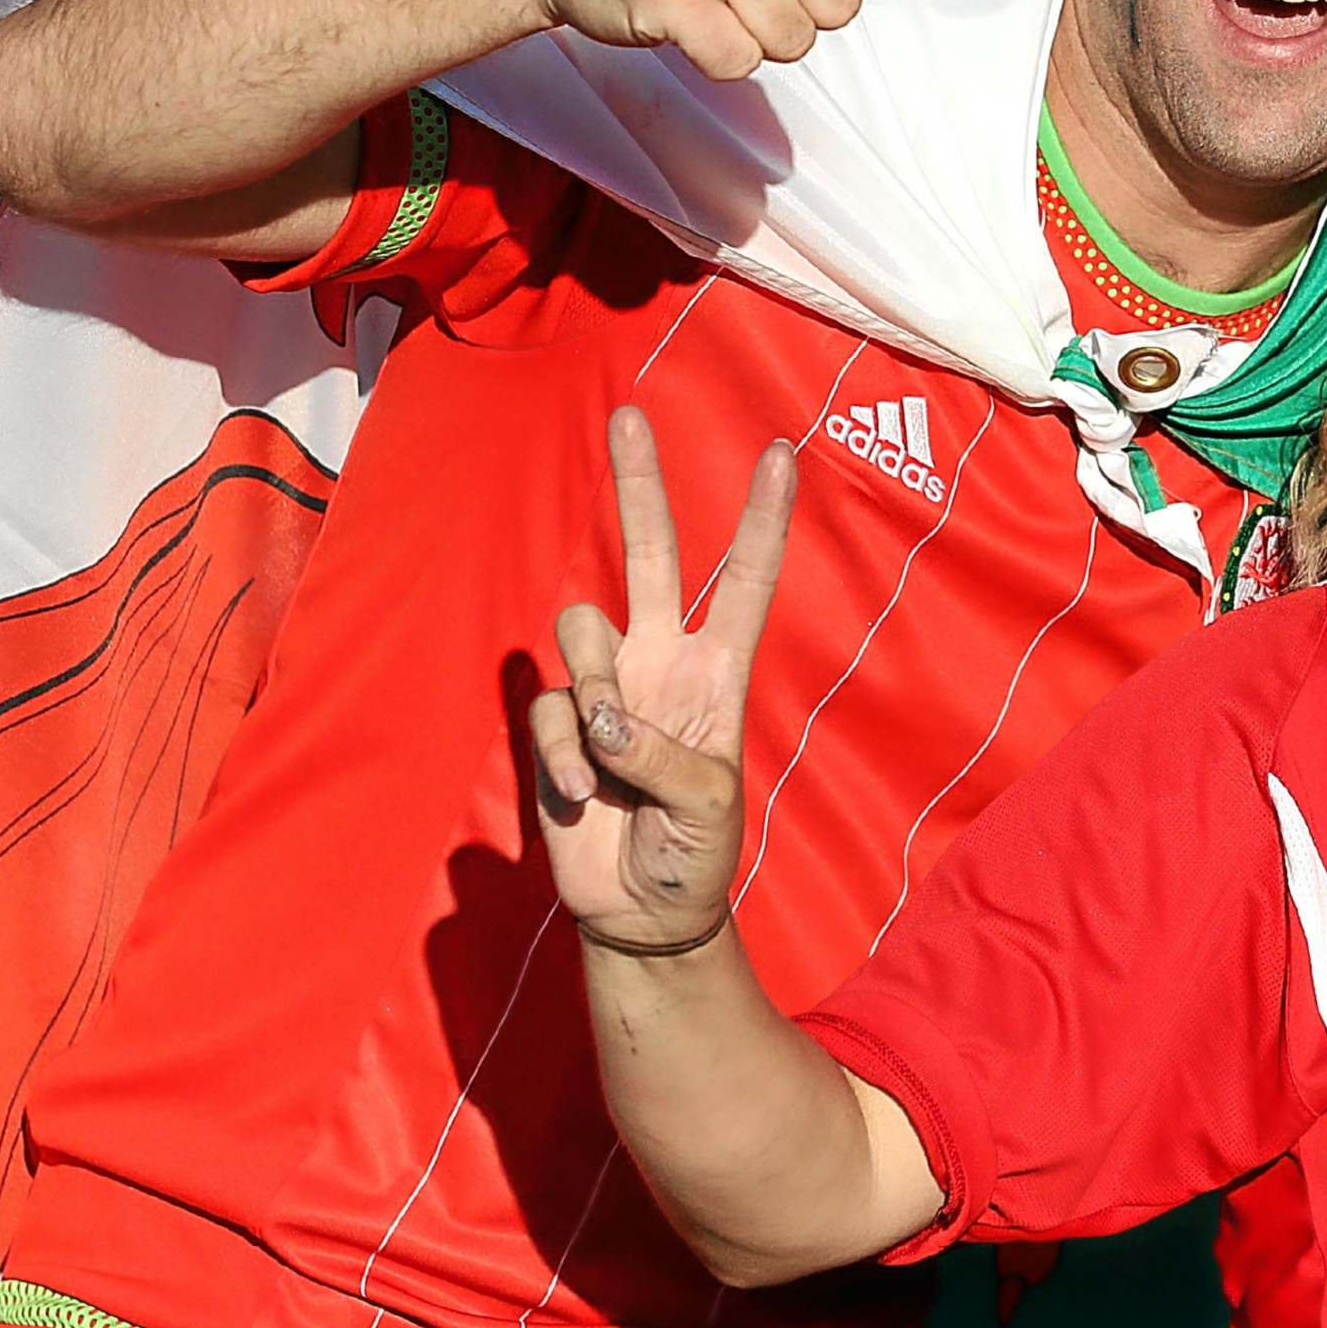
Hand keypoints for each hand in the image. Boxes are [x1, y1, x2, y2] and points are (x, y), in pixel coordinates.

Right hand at [531, 409, 794, 950]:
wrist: (644, 911)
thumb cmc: (697, 852)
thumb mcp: (707, 806)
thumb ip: (662, 755)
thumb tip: (602, 715)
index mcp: (718, 671)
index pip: (744, 580)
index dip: (763, 519)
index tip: (781, 451)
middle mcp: (660, 662)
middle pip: (649, 554)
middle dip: (639, 484)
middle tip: (628, 416)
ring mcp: (605, 689)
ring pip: (579, 631)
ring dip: (589, 690)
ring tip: (609, 762)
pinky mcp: (557, 726)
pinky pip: (545, 710)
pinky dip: (559, 755)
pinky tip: (580, 798)